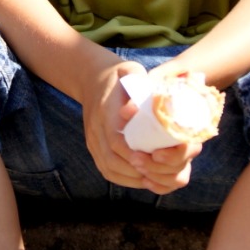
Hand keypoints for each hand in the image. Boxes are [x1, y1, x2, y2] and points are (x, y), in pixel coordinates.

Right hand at [81, 57, 152, 188]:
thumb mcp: (129, 70)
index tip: (149, 158)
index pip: (114, 139)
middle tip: (158, 173)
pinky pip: (105, 169)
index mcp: (105, 110)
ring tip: (152, 179)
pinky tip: (140, 179)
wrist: (91, 77)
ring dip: (130, 177)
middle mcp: (95, 128)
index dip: (130, 152)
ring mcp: (92, 139)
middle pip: (110, 159)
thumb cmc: (118, 75)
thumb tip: (143, 105)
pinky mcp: (93, 146)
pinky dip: (123, 178)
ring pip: (107, 167)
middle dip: (134, 170)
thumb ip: (138, 82)